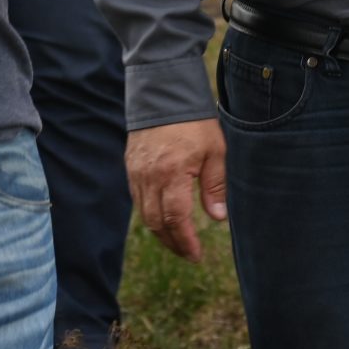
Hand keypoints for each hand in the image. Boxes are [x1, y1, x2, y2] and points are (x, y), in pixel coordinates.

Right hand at [127, 118, 227, 261]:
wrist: (163, 93)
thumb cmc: (194, 121)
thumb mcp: (215, 150)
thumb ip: (215, 185)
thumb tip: (218, 218)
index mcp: (171, 174)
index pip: (175, 219)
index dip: (185, 241)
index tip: (196, 255)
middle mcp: (149, 178)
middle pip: (156, 223)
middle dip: (173, 243)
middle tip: (189, 253)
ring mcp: (136, 173)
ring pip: (144, 214)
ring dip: (161, 232)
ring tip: (178, 241)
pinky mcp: (130, 166)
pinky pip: (137, 199)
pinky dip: (150, 213)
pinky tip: (163, 217)